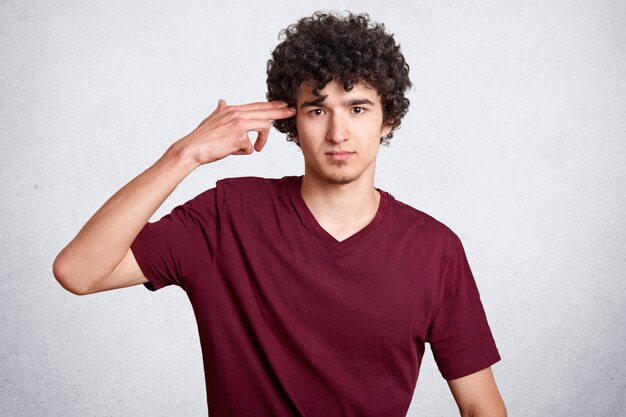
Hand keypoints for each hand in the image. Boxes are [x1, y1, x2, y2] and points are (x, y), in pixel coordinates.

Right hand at [175, 99, 295, 165]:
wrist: (192, 149)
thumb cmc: (202, 138)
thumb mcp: (212, 119)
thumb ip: (220, 110)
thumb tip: (222, 101)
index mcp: (232, 110)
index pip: (257, 106)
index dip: (271, 105)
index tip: (283, 105)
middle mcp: (236, 114)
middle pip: (265, 112)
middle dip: (281, 112)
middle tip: (293, 111)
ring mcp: (238, 124)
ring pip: (263, 127)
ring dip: (261, 141)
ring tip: (257, 148)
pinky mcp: (239, 137)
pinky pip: (250, 148)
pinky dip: (244, 153)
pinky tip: (233, 152)